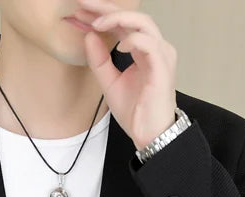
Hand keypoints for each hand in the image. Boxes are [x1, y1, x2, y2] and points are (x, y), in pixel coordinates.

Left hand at [74, 0, 178, 149]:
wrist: (149, 135)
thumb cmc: (136, 112)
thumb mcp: (109, 83)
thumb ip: (99, 60)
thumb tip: (88, 36)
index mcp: (144, 49)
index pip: (124, 23)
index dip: (102, 14)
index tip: (81, 11)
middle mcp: (155, 48)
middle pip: (133, 15)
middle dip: (107, 8)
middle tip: (84, 5)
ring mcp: (161, 56)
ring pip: (143, 23)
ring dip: (119, 19)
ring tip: (98, 23)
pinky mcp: (162, 68)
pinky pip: (149, 44)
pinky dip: (133, 39)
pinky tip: (119, 44)